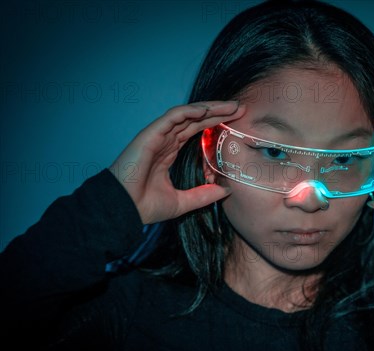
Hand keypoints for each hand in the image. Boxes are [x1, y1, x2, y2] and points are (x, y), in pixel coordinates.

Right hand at [110, 101, 244, 224]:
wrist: (122, 211)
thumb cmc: (144, 206)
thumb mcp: (182, 202)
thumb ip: (203, 195)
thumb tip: (226, 191)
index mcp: (170, 152)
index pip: (197, 131)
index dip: (215, 123)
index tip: (236, 121)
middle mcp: (165, 141)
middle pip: (195, 119)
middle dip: (218, 112)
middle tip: (240, 108)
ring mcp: (157, 136)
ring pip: (187, 114)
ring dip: (209, 108)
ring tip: (230, 106)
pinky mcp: (150, 135)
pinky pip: (171, 117)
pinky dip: (188, 111)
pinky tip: (206, 110)